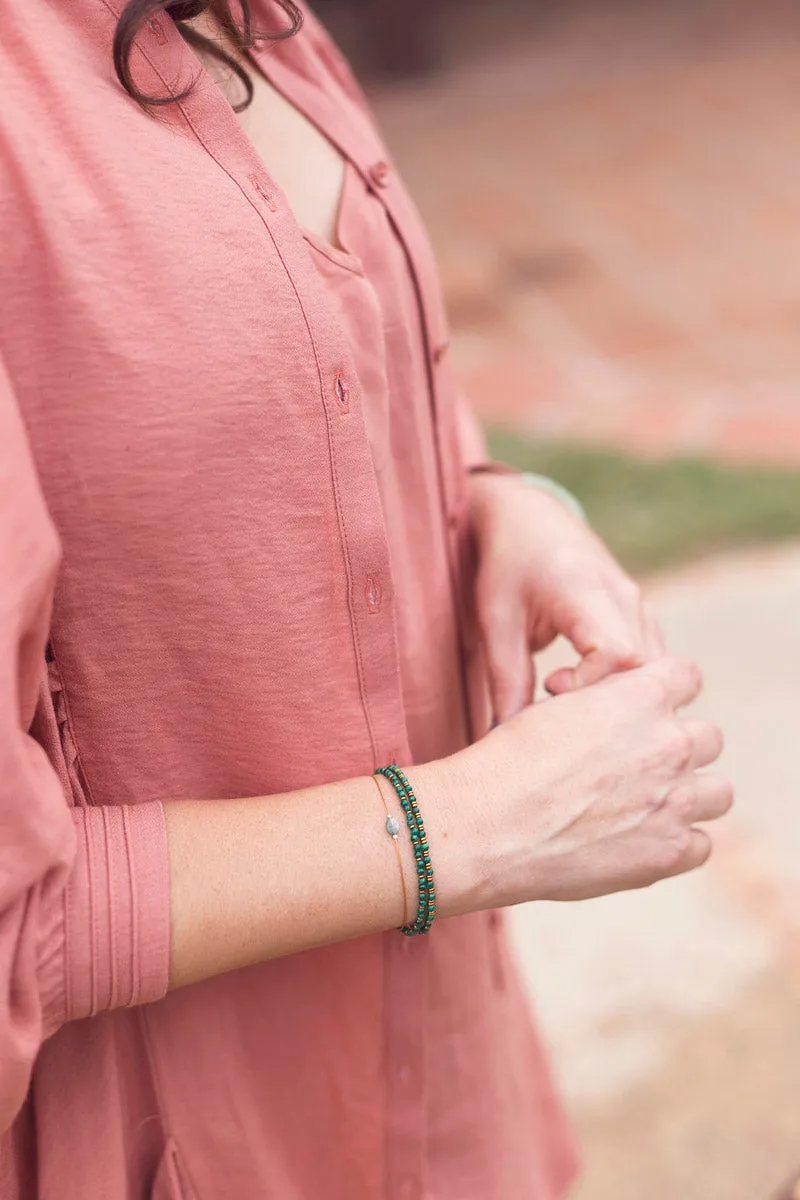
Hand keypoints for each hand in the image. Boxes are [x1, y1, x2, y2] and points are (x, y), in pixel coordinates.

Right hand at [431, 657, 729, 909]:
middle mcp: (669, 744)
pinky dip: (678, 843)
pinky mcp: (668, 852)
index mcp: (641, 697)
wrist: (488, 825)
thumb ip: (606, 704)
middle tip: (641, 766)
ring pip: (719, 792)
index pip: (687, 677)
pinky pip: (701, 844)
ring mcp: (674, 801)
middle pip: (709, 738)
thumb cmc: (509, 762)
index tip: (646, 713)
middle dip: (680, 748)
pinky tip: (642, 841)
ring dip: (691, 796)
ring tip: (651, 807)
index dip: (667, 694)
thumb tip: (619, 709)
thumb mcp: (560, 708)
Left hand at [468, 471, 664, 721]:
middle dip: (609, 700)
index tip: (550, 686)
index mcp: (586, 590)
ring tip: (570, 695)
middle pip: (647, 668)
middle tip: (562, 706)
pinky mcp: (642, 615)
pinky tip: (586, 687)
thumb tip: (504, 738)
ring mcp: (639, 604)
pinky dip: (625, 682)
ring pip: (656, 668)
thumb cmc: (508, 567)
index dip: (590, 685)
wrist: (529, 518)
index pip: (618, 654)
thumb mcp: (496, 621)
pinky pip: (651, 660)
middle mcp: (625, 596)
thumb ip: (506, 680)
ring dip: (619, 693)